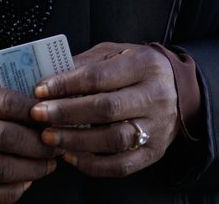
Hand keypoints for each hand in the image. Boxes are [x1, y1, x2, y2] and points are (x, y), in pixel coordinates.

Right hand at [0, 75, 55, 202]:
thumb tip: (35, 106)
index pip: (4, 103)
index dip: (33, 113)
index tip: (50, 119)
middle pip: (4, 138)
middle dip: (38, 145)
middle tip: (54, 146)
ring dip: (30, 170)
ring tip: (46, 166)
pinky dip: (10, 192)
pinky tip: (24, 183)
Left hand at [31, 42, 178, 177]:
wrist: (180, 90)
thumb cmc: (138, 69)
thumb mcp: (116, 53)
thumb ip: (86, 63)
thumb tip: (49, 76)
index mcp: (144, 65)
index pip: (99, 76)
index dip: (66, 84)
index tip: (39, 90)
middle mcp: (155, 97)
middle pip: (106, 108)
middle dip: (66, 113)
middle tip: (38, 115)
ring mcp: (156, 128)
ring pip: (113, 139)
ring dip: (76, 141)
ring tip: (49, 137)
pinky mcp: (153, 153)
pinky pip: (121, 166)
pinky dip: (92, 165)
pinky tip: (70, 157)